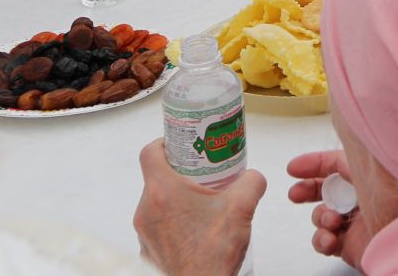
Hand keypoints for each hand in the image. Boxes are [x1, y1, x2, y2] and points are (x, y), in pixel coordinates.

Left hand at [133, 140, 265, 275]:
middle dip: (180, 172)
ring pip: (157, 203)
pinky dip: (174, 221)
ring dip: (177, 198)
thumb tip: (253, 177)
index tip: (181, 144)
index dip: (165, 142)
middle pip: (156, 177)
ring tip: (202, 202)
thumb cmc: (211, 255)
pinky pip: (158, 226)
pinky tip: (197, 227)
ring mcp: (145, 232)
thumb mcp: (242, 207)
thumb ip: (251, 181)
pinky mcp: (149, 250)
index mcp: (163, 192)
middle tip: (201, 173)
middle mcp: (146, 210)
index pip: (150, 152)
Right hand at [288, 150, 376, 264]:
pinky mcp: (352, 246)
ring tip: (332, 220)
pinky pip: (326, 242)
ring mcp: (356, 222)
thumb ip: (380, 159)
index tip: (294, 168)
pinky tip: (329, 238)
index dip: (315, 164)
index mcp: (372, 176)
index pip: (339, 164)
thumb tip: (361, 141)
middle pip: (326, 190)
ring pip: (323, 216)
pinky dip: (321, 240)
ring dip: (320, 217)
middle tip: (296, 194)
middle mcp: (362, 198)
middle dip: (307, 190)